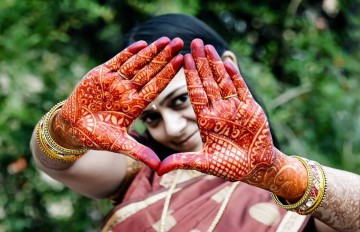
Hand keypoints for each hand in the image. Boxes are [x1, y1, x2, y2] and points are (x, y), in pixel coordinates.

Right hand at [56, 37, 183, 169]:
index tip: (182, 62)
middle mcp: (129, 91)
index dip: (168, 74)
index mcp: (136, 105)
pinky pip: (117, 61)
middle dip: (164, 57)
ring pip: (136, 63)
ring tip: (165, 40)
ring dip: (150, 51)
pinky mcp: (101, 74)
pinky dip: (128, 52)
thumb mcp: (119, 145)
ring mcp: (116, 81)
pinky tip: (142, 44)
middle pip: (150, 71)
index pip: (156, 87)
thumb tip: (160, 168)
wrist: (73, 128)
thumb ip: (139, 152)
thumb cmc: (97, 137)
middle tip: (179, 43)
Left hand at [158, 39, 274, 180]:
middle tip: (193, 42)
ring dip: (216, 64)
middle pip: (208, 81)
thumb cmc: (231, 167)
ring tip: (208, 46)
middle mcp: (218, 110)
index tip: (182, 59)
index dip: (190, 76)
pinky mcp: (251, 108)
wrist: (257, 168)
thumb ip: (183, 162)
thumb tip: (158, 170)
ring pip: (223, 81)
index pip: (196, 93)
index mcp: (206, 119)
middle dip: (201, 62)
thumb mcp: (205, 164)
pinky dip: (235, 77)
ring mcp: (235, 107)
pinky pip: (241, 89)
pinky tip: (228, 62)